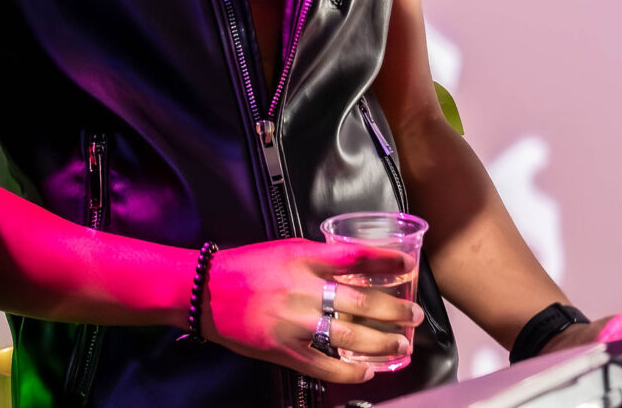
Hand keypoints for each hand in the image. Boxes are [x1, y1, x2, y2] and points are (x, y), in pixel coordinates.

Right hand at [203, 239, 422, 384]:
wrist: (207, 292)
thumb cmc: (247, 266)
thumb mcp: (286, 249)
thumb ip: (320, 258)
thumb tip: (357, 266)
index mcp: (304, 259)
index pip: (355, 257)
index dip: (386, 262)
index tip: (409, 266)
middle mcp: (303, 289)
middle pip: (361, 301)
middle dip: (394, 310)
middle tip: (414, 315)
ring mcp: (295, 323)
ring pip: (350, 335)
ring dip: (381, 342)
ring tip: (401, 344)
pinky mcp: (284, 350)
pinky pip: (325, 365)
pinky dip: (350, 370)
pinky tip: (367, 371)